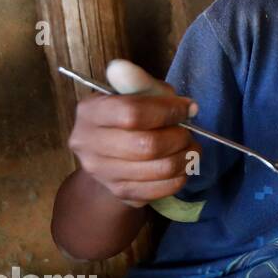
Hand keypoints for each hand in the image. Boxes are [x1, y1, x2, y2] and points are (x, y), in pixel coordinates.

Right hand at [66, 60, 197, 207]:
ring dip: (185, 157)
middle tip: (188, 133)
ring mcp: (101, 172)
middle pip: (147, 145)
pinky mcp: (119, 192)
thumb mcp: (138, 93)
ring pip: (158, 169)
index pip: (132, 113)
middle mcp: (87, 143)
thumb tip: (166, 92)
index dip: (167, 111)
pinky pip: (161, 189)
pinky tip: (182, 166)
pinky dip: (180, 176)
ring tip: (190, 148)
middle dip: (179, 138)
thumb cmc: (130, 118)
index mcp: (90, 111)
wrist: (111, 157)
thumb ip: (145, 85)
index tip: (187, 109)